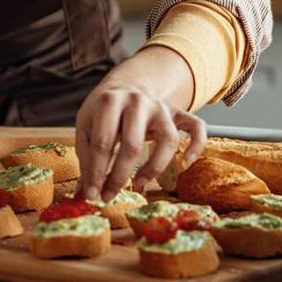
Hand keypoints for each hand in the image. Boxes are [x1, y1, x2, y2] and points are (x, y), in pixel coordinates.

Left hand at [74, 49, 206, 202]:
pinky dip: (196, 145)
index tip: (92, 193)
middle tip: (109, 195)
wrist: (125, 87)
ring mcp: (160, 106)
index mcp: (108, 101)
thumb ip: (86, 158)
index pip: (103, 142)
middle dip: (119, 175)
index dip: (97, 171)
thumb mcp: (86, 127)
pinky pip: (196, 127)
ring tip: (139, 183)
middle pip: (132, 144)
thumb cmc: (103, 112)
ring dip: (155, 166)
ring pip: (168, 139)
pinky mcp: (177, 112)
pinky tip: (185, 164)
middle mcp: (136, 101)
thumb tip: (84, 194)